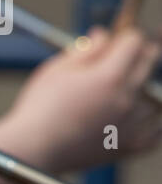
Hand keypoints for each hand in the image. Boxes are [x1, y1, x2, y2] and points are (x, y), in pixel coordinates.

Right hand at [0, 25, 161, 172]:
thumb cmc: (38, 109)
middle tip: (125, 57)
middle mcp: (126, 99)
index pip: (135, 42)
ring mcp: (131, 124)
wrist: (33, 148)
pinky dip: (152, 122)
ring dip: (142, 88)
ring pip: (154, 96)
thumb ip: (86, 49)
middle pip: (149, 64)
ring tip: (120, 90)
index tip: (121, 39)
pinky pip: (156, 131)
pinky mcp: (130, 146)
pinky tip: (136, 115)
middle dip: (138, 55)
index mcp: (108, 76)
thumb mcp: (56, 70)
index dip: (126, 36)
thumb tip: (103, 35)